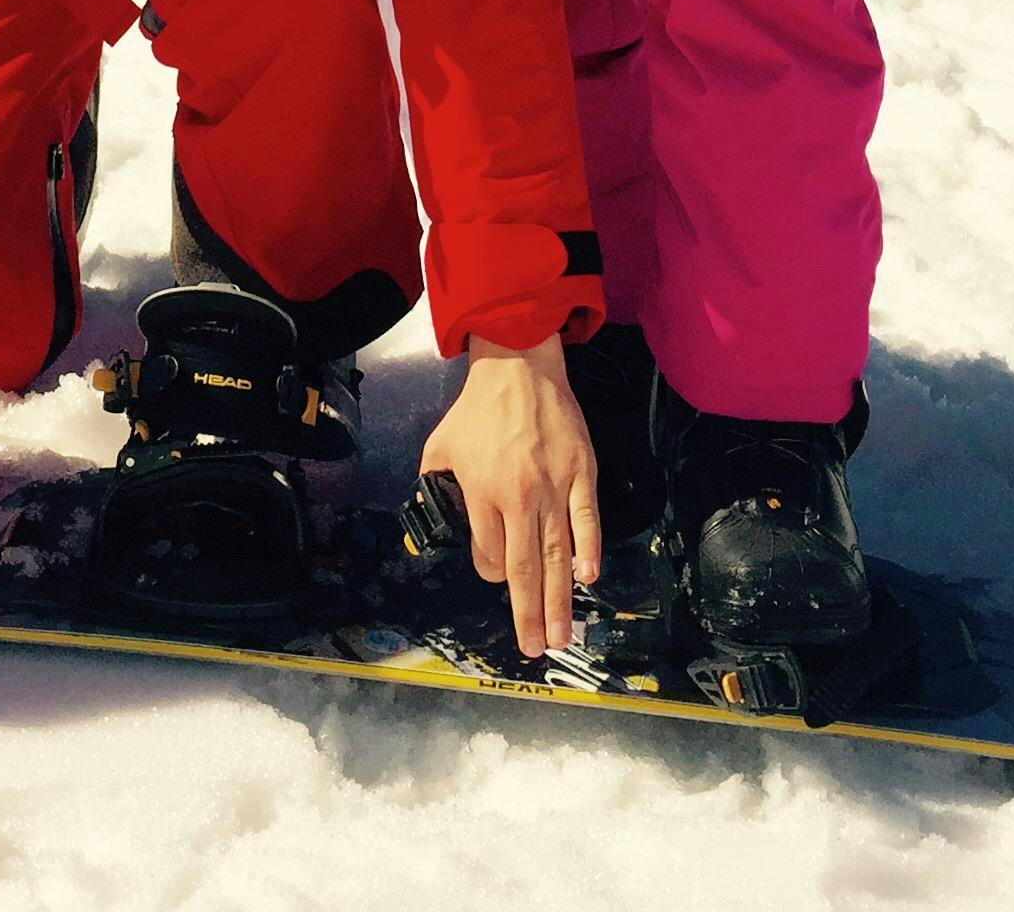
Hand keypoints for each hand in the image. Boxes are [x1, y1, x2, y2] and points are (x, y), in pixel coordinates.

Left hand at [419, 334, 600, 657]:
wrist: (518, 366)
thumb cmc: (477, 409)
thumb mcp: (440, 447)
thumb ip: (432, 488)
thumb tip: (424, 526)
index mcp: (483, 492)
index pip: (490, 555)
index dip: (493, 574)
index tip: (498, 576)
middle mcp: (519, 496)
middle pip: (525, 568)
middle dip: (529, 614)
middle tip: (535, 648)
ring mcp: (554, 486)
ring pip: (558, 554)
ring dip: (560, 599)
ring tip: (561, 634)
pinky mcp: (582, 473)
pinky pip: (587, 520)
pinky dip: (588, 550)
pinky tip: (588, 579)